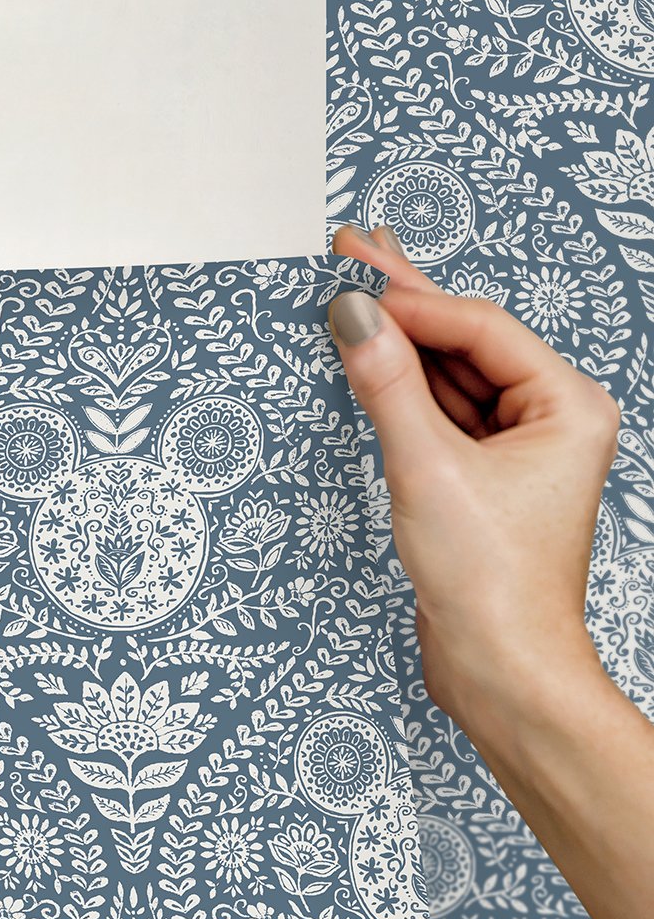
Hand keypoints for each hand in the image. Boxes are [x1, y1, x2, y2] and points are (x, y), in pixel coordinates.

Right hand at [327, 223, 619, 737]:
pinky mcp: (481, 484)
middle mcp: (550, 422)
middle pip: (466, 344)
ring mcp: (516, 453)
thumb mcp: (427, 470)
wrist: (499, 668)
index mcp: (567, 407)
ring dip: (398, 346)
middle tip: (353, 250)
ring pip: (449, 379)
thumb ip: (386, 387)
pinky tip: (370, 364)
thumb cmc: (492, 583)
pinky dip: (400, 393)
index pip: (478, 329)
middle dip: (407, 302)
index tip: (352, 277)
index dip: (412, 301)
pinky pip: (438, 419)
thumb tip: (354, 319)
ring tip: (351, 297)